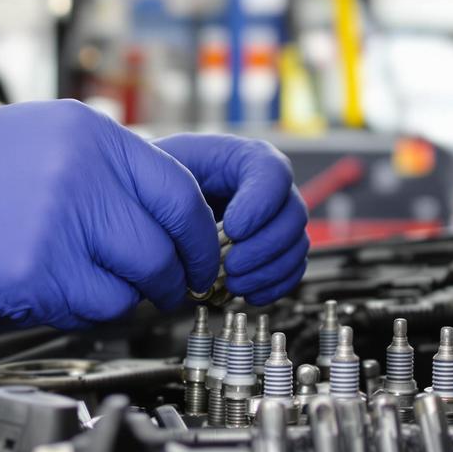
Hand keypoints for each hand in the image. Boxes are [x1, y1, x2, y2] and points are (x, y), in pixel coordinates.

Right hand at [0, 101, 219, 328]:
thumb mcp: (49, 137)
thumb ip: (112, 168)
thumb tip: (171, 214)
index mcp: (93, 135)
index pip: (180, 192)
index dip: (201, 235)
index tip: (201, 256)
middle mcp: (83, 174)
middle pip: (166, 245)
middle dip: (176, 277)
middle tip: (170, 287)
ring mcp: (59, 224)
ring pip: (134, 284)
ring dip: (130, 297)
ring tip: (104, 287)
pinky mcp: (35, 272)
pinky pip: (92, 308)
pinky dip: (90, 312)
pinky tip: (65, 293)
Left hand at [154, 134, 308, 304]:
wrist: (156, 202)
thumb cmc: (160, 179)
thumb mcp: (163, 167)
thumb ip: (180, 187)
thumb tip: (196, 225)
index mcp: (245, 158)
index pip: (274, 172)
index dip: (261, 203)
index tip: (234, 228)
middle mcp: (268, 188)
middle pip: (293, 214)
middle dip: (263, 247)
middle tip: (231, 264)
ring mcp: (275, 219)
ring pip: (296, 245)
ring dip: (267, 270)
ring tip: (233, 282)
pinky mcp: (275, 248)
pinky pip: (292, 269)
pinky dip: (273, 285)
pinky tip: (247, 293)